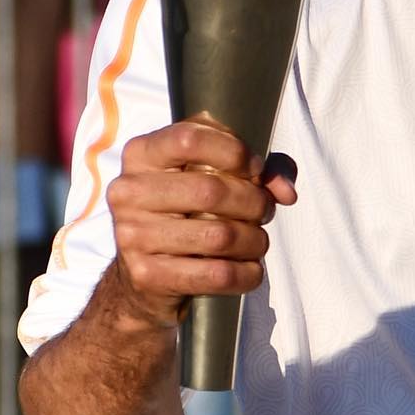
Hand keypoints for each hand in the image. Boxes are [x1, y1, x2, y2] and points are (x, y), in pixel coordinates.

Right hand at [106, 118, 297, 332]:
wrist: (146, 275)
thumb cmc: (187, 211)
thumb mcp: (213, 175)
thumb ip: (258, 170)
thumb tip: (286, 191)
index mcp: (142, 154)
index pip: (190, 138)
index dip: (234, 151)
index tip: (254, 169)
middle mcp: (128, 191)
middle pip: (211, 190)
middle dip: (254, 202)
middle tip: (265, 210)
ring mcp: (132, 235)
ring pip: (220, 236)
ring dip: (255, 240)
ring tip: (258, 240)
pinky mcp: (147, 276)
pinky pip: (216, 274)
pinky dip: (246, 273)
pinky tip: (250, 269)